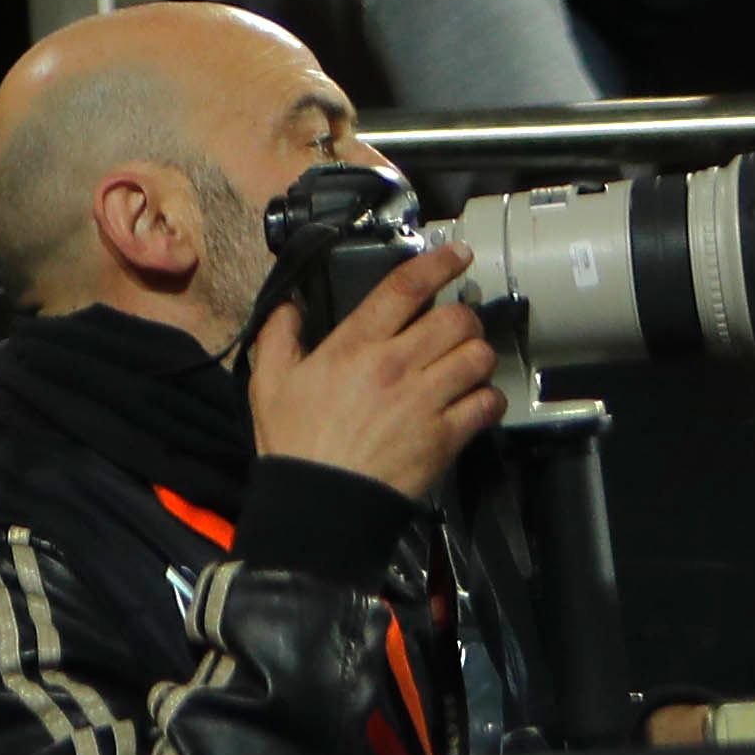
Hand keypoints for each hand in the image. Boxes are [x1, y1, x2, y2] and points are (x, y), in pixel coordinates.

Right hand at [247, 241, 504, 505]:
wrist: (321, 500)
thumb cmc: (293, 440)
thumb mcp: (267, 381)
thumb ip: (278, 336)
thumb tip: (289, 305)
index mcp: (354, 346)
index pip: (404, 289)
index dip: (437, 264)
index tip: (458, 254)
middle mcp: (395, 365)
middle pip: (456, 320)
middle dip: (464, 316)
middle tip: (456, 324)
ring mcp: (426, 400)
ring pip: (478, 357)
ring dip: (477, 355)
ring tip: (466, 361)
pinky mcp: (446, 435)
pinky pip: (487, 403)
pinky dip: (487, 398)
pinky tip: (473, 401)